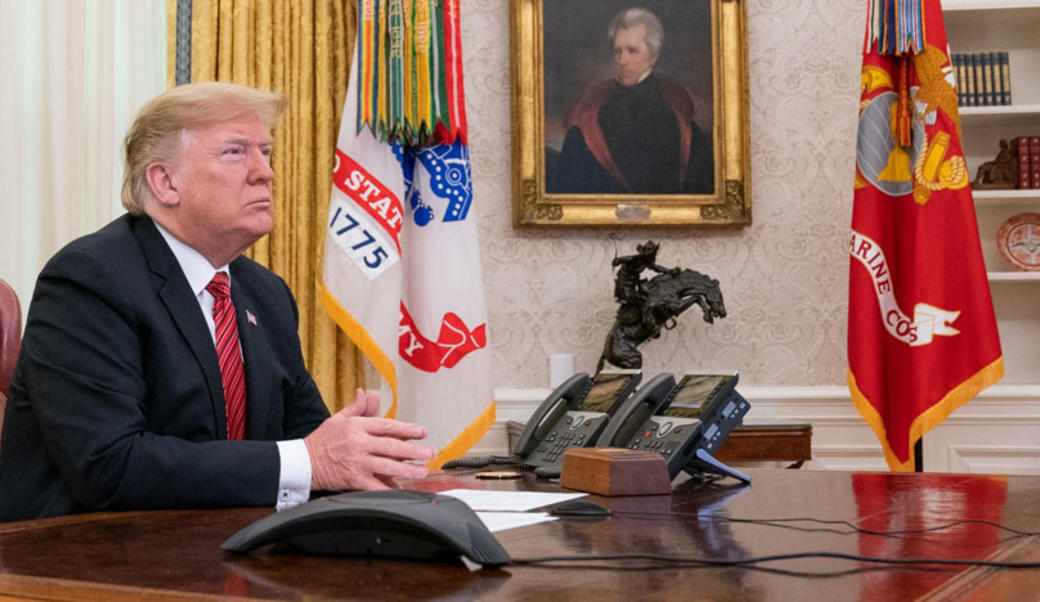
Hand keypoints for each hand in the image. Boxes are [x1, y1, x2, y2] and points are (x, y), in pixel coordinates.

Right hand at [304, 389, 436, 490]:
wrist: (302, 462)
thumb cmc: (321, 441)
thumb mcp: (338, 419)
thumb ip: (357, 408)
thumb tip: (368, 394)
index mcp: (357, 426)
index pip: (387, 426)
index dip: (407, 429)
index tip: (422, 432)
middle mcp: (359, 443)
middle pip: (392, 446)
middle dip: (414, 450)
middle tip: (430, 452)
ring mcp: (357, 461)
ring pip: (387, 465)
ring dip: (407, 469)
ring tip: (422, 471)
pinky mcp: (353, 479)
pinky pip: (375, 485)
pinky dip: (388, 489)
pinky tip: (401, 490)